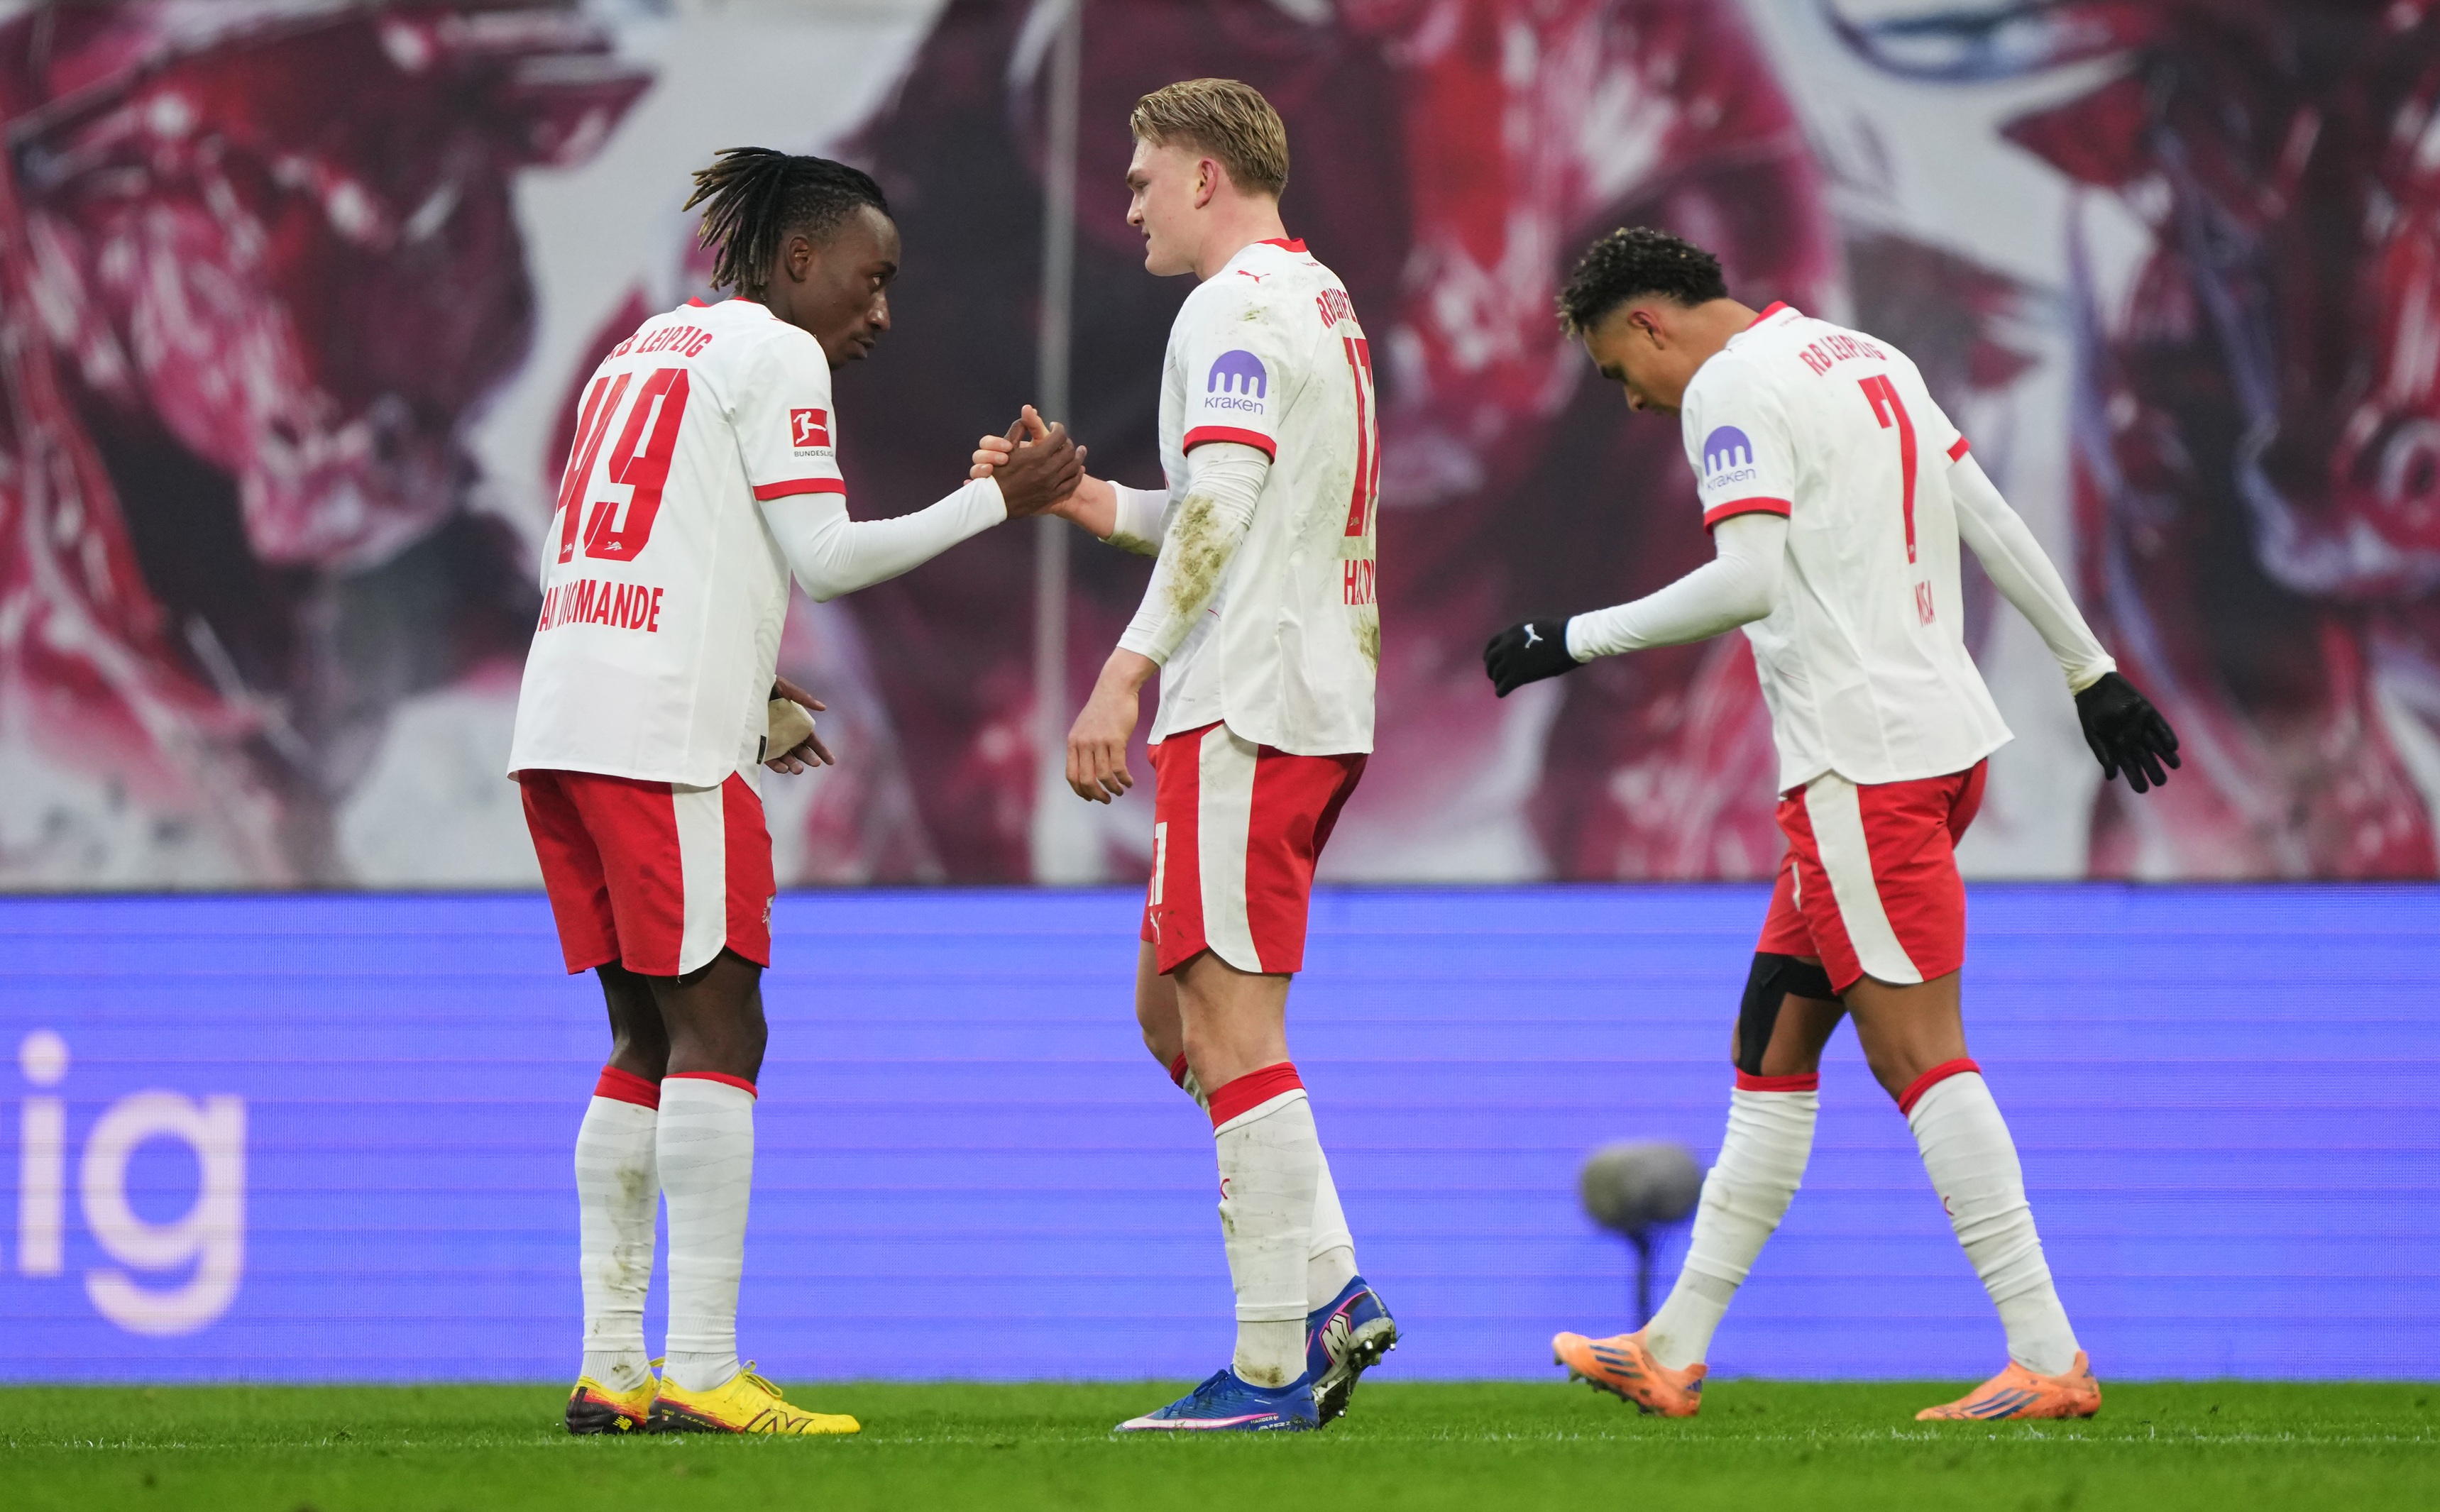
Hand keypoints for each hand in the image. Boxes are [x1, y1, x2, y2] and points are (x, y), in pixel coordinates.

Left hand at [766, 674, 835, 773]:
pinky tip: (784, 768)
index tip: (831, 761)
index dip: (821, 750)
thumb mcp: (785, 689)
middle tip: (814, 763)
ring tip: (798, 769)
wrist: (740, 690)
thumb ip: (803, 698)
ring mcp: (771, 741)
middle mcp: (784, 734)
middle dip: (808, 758)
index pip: (810, 739)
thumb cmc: (764, 686)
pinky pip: (768, 759)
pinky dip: (777, 765)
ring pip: (785, 757)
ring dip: (794, 764)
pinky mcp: (758, 746)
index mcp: (794, 723)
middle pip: (800, 750)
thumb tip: (823, 707)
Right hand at [979, 405, 1085, 519]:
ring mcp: (1051, 484)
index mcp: (1037, 455)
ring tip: (1080, 451)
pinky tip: (1079, 469)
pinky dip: (1078, 474)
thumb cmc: (997, 472)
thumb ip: (1019, 428)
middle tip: (1066, 440)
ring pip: (1074, 467)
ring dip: (1079, 457)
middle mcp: (1047, 470)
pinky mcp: (1053, 495)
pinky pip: (1072, 483)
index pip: (1059, 436)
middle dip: (1069, 443)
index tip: (1055, 426)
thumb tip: (1029, 409)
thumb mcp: (1006, 448)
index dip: (1058, 428)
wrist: (995, 503)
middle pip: (1069, 451)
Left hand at [1067, 650, 1153, 801]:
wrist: (1115, 687)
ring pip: (1103, 776)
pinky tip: (1129, 781)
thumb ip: (1083, 745)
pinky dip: (1124, 779)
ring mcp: (1098, 741)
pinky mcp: (1116, 739)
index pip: (1071, 775)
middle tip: (1106, 799)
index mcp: (1073, 742)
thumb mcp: (1085, 727)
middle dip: (1096, 794)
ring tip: (1120, 790)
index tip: (1090, 797)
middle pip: (1085, 780)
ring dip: (1113, 789)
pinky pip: (1118, 768)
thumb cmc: (1104, 708)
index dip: (1080, 791)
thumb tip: (1088, 768)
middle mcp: (1083, 743)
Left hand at [1482, 619, 1580, 696]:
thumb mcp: (1535, 627)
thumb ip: (1522, 636)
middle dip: (1491, 669)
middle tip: (1495, 676)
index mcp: (1510, 633)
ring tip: (1502, 685)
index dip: (1489, 654)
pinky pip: (1502, 687)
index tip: (1491, 661)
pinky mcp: (1518, 676)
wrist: (1568, 640)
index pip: (1491, 645)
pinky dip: (1501, 691)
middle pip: (1490, 661)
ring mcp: (1510, 662)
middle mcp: (1506, 646)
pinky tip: (1504, 692)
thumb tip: (1523, 643)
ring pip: (1496, 675)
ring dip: (1498, 680)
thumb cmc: (1560, 633)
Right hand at [2074, 670, 2179, 792]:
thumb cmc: (2090, 712)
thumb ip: (2102, 754)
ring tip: (2175, 765)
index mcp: (2119, 747)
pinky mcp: (2149, 713)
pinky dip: (2167, 736)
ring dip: (2166, 755)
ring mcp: (2142, 726)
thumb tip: (2112, 776)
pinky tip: (2173, 747)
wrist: (2094, 687)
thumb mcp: (2092, 735)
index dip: (2136, 778)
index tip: (2142, 789)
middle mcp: (2133, 739)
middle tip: (2160, 781)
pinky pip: (2161, 726)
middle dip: (2154, 770)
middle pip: (2147, 758)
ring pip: (2157, 744)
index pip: (2130, 767)